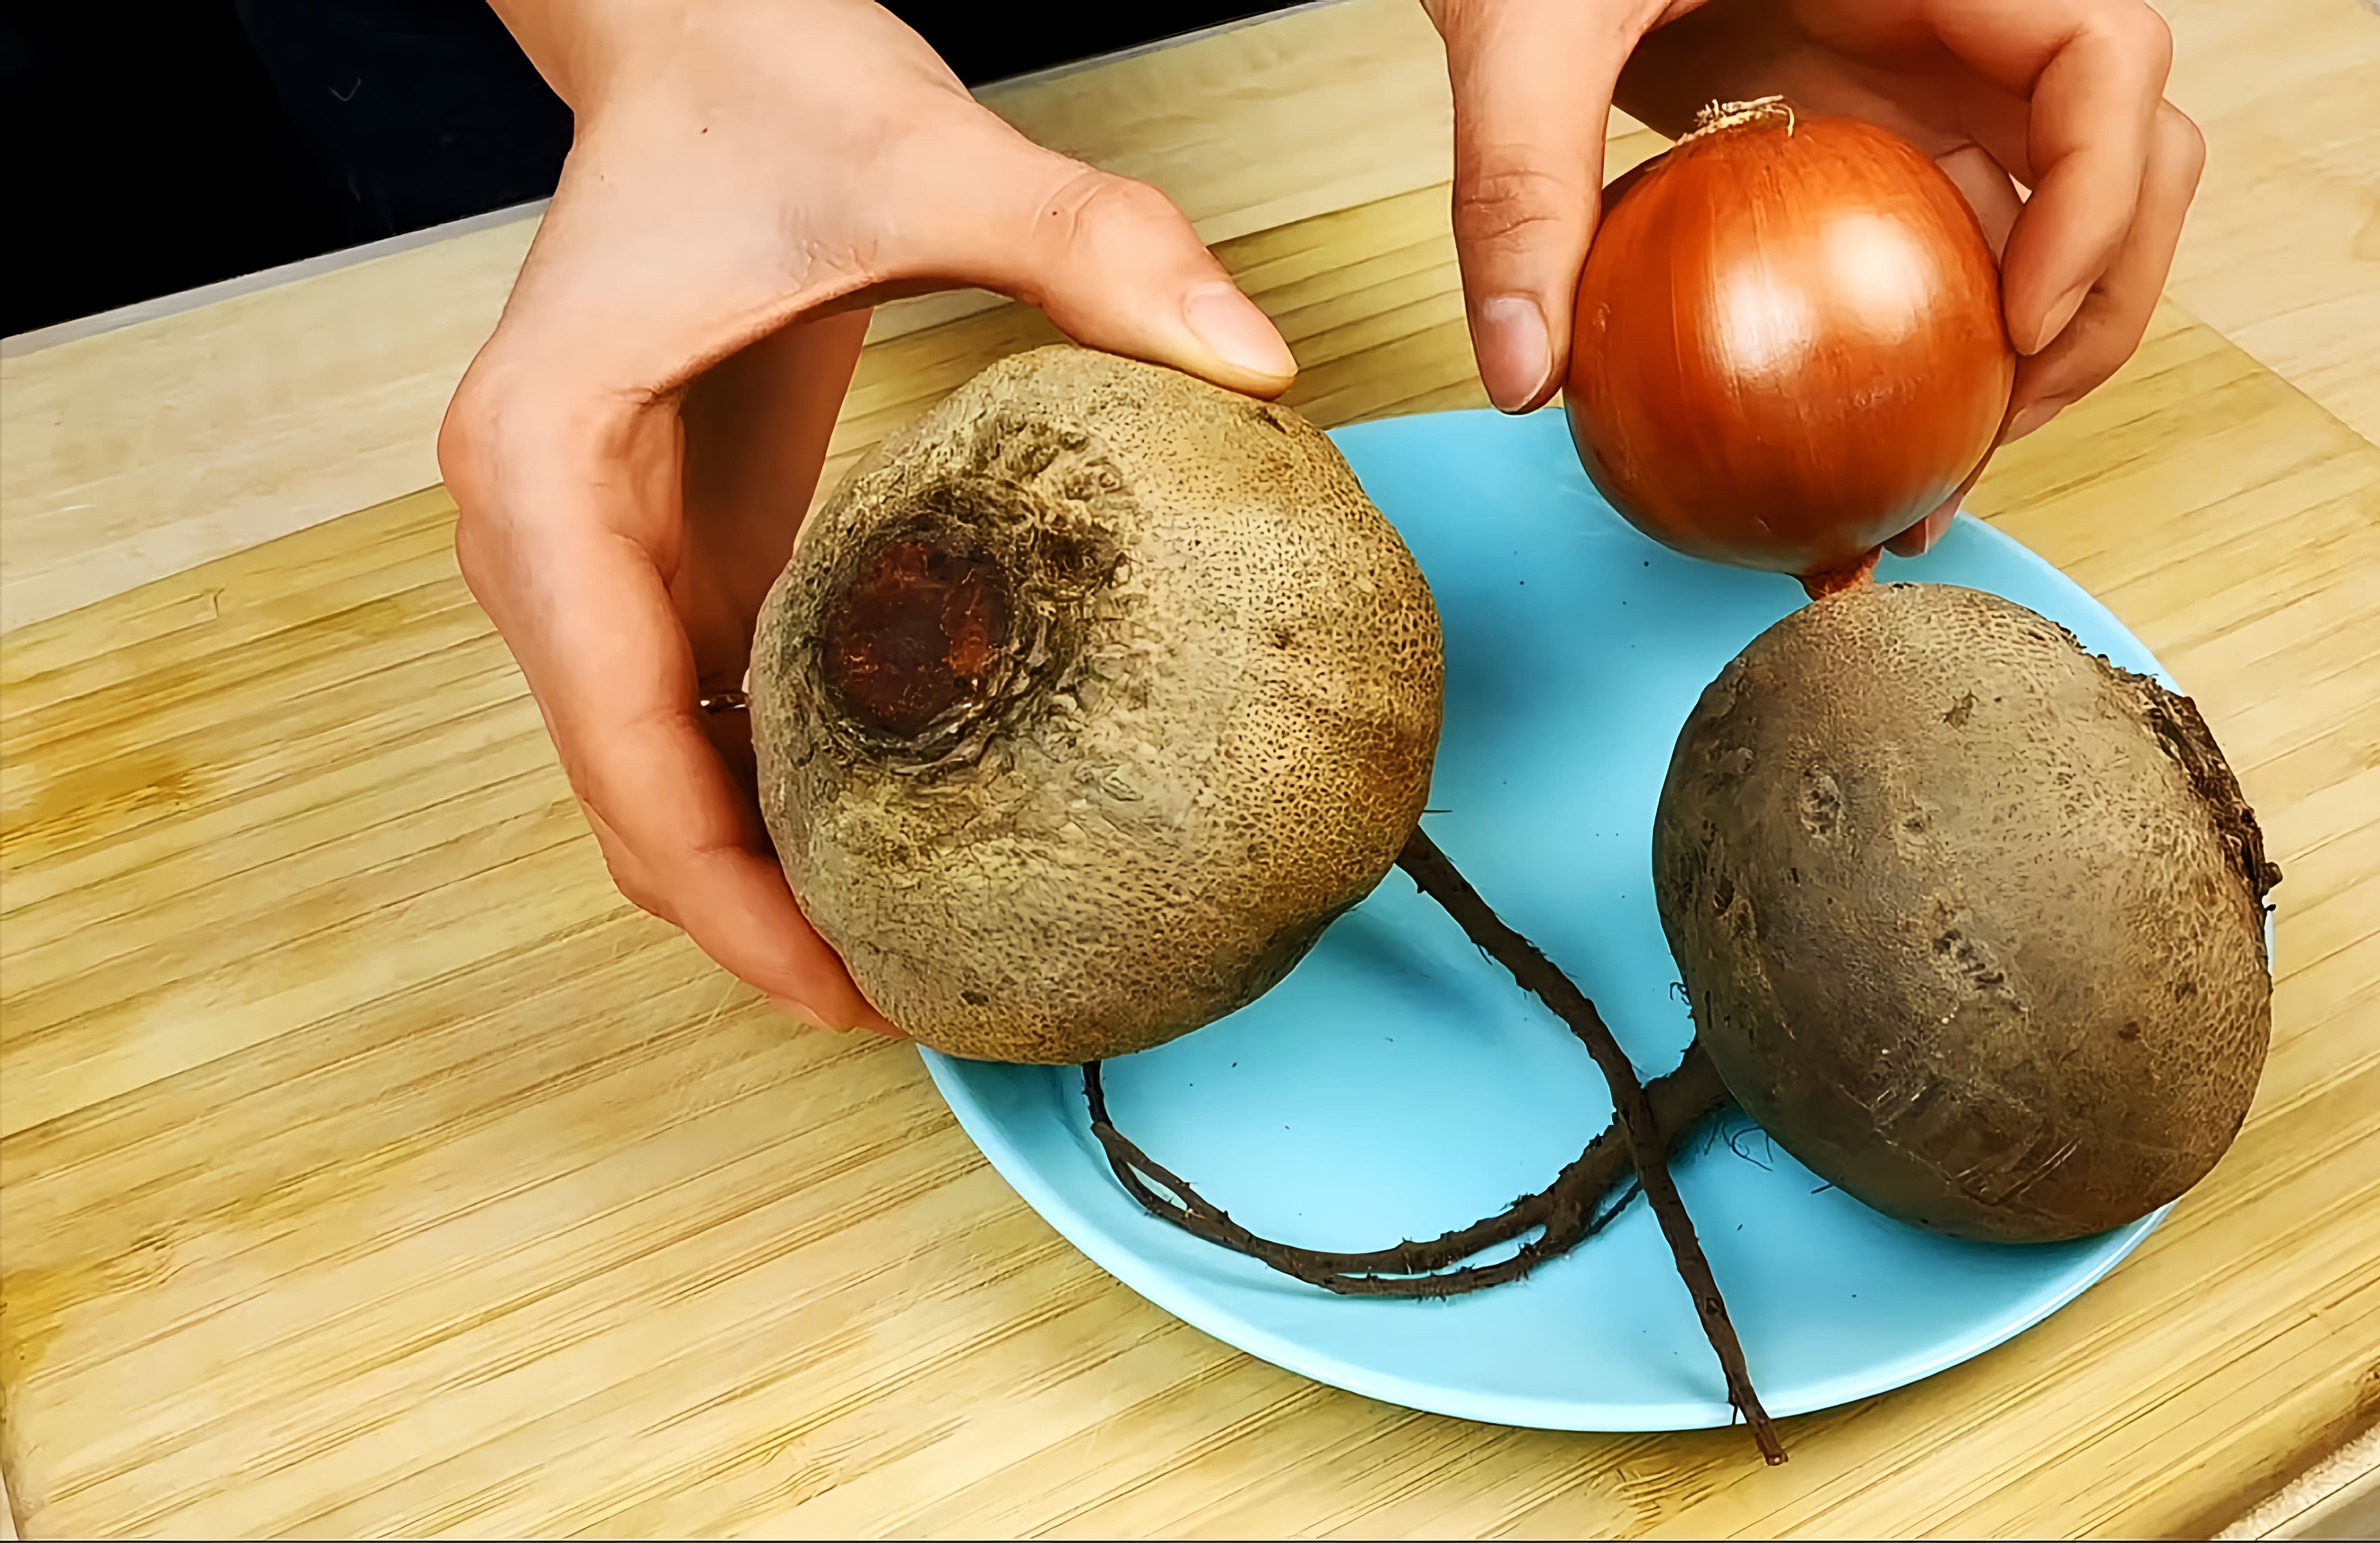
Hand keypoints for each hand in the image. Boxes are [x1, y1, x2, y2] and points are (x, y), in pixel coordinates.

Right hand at [441, 0, 1295, 1033]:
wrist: (689, 25)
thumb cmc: (757, 79)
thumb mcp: (926, 152)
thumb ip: (1091, 244)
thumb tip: (1256, 364)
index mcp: (544, 473)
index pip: (614, 743)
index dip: (724, 896)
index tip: (847, 991)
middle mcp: (536, 536)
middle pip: (626, 798)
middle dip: (753, 924)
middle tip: (914, 1012)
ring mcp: (591, 551)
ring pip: (658, 774)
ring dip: (768, 878)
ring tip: (916, 961)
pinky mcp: (663, 542)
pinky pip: (708, 710)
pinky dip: (787, 794)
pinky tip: (903, 838)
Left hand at [1423, 0, 2203, 553]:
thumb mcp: (1528, 28)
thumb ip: (1523, 180)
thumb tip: (1522, 374)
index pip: (2101, 58)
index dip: (2100, 197)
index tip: (2019, 328)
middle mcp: (1951, 24)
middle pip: (2123, 156)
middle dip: (2096, 305)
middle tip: (1992, 437)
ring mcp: (1918, 82)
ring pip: (2048, 216)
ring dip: (2026, 354)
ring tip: (1938, 477)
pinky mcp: (1867, 134)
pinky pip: (1945, 244)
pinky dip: (1933, 349)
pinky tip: (1863, 446)